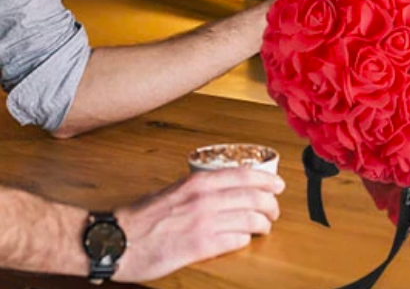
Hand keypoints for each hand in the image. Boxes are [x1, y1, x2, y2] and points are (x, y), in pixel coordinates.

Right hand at [113, 168, 283, 281]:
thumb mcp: (176, 190)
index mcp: (199, 182)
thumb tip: (225, 188)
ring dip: (262, 224)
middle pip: (253, 197)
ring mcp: (203, 223)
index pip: (245, 175)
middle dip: (270, 204)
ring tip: (264, 227)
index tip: (278, 185)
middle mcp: (205, 199)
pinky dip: (245, 239)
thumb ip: (200, 188)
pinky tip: (244, 240)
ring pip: (249, 219)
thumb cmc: (144, 216)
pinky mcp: (199, 247)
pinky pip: (235, 241)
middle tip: (274, 210)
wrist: (119, 240)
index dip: (267, 180)